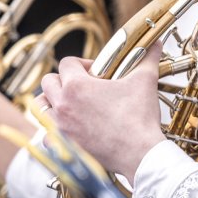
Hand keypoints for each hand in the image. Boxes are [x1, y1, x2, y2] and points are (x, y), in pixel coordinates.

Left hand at [40, 52, 164, 179]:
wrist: (140, 153)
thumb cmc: (139, 118)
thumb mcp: (145, 81)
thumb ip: (148, 59)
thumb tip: (156, 44)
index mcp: (77, 85)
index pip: (66, 63)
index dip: (81, 63)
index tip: (95, 71)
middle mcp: (62, 104)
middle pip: (48, 82)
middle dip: (63, 80)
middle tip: (82, 86)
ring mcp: (59, 127)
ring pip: (41, 106)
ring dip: (52, 102)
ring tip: (70, 105)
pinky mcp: (62, 146)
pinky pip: (45, 134)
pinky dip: (53, 130)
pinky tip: (68, 129)